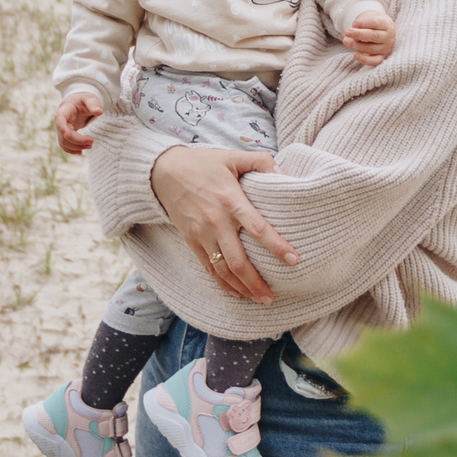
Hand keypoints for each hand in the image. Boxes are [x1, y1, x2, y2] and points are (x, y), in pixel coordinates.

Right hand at [55, 90, 103, 155]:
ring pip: (63, 142)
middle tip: (92, 141)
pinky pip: (65, 145)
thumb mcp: (90, 99)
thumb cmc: (84, 100)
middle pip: (63, 134)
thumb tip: (99, 112)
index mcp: (64, 110)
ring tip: (90, 145)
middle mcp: (60, 121)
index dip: (62, 128)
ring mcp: (62, 128)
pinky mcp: (65, 134)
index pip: (59, 119)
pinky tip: (81, 152)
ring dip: (76, 147)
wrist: (78, 102)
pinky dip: (71, 150)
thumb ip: (94, 104)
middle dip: (77, 140)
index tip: (68, 135)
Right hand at [151, 144, 295, 302]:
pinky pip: (208, 268)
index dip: (276, 246)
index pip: (258, 228)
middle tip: (273, 296)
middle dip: (257, 282)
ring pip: (223, 270)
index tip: (293, 260)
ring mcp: (202, 234)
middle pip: (239, 260)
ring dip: (242, 288)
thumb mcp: (232, 156)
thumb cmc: (202, 163)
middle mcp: (216, 221)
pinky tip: (236, 293)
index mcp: (230, 200)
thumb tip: (284, 173)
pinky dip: (223, 284)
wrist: (163, 171)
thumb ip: (260, 161)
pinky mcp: (191, 241)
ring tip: (260, 299)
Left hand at [342, 9, 394, 66]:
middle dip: (359, 34)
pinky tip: (355, 55)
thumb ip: (363, 24)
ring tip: (345, 41)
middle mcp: (388, 37)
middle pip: (374, 36)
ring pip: (371, 48)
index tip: (354, 23)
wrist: (383, 31)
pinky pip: (374, 61)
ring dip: (357, 45)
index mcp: (386, 24)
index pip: (376, 23)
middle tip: (347, 32)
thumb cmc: (373, 24)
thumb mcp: (369, 19)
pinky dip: (364, 60)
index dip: (364, 23)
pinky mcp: (382, 57)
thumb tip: (354, 32)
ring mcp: (386, 48)